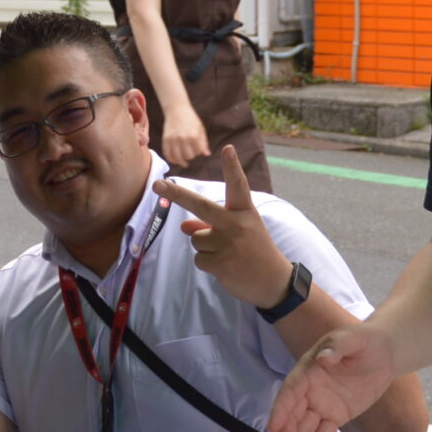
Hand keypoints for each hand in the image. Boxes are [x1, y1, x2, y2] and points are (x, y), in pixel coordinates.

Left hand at [153, 146, 291, 311]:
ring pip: (196, 239)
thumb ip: (211, 225)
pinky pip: (199, 259)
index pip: (238, 186)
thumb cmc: (254, 251)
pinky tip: (226, 267)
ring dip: (205, 247)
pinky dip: (208, 264)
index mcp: (245, 212)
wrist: (274, 282)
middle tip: (157, 185)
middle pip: (201, 206)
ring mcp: (229, 244)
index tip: (228, 149)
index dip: (232, 167)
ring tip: (227, 255)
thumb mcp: (239, 232)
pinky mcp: (222, 263)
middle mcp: (237, 224)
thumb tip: (184, 226)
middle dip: (177, 195)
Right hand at [158, 105, 210, 170]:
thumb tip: (206, 155)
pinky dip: (171, 159)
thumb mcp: (200, 129)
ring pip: (177, 158)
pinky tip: (175, 160)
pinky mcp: (166, 140)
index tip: (197, 149)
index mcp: (194, 135)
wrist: (177, 110)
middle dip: (190, 156)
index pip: (198, 152)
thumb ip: (204, 142)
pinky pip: (167, 154)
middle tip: (190, 152)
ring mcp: (173, 139)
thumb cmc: (191, 119)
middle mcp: (183, 138)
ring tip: (184, 163)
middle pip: (188, 156)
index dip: (198, 152)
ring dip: (181, 161)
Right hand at [267, 324, 399, 431]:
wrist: (384, 352)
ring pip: (306, 427)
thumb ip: (336, 347)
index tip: (273, 426)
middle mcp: (310, 389)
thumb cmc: (364, 340)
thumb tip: (322, 358)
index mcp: (308, 369)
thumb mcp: (352, 338)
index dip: (281, 408)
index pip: (291, 390)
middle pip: (294, 414)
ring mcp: (322, 404)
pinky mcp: (336, 416)